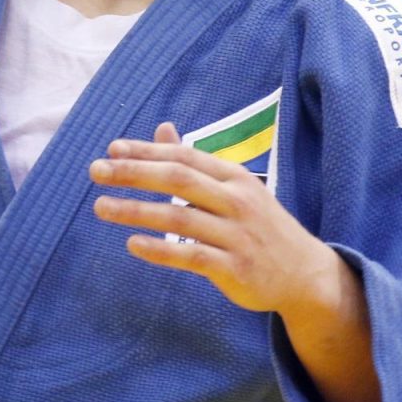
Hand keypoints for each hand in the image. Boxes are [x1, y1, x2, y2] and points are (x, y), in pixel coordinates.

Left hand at [88, 122, 337, 315]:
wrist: (306, 273)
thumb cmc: (261, 226)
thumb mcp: (234, 189)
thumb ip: (196, 163)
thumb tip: (162, 128)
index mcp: (235, 177)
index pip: (185, 156)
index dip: (147, 150)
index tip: (112, 148)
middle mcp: (237, 201)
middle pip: (178, 179)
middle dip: (134, 172)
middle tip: (96, 170)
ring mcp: (237, 235)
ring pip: (178, 218)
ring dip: (136, 211)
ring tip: (100, 207)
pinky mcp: (235, 268)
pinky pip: (191, 256)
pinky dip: (160, 250)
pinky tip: (132, 244)